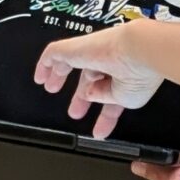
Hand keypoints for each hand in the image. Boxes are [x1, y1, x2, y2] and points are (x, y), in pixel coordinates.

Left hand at [34, 21, 165, 133]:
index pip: (110, 97)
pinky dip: (46, 64)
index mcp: (124, 77)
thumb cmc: (139, 75)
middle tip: (75, 112)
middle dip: (82, 97)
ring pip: (73, 64)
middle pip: (90, 81)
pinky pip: (56, 53)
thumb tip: (89, 95)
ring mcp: (92, 54)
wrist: (140, 51)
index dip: (105, 116)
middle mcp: (109, 63)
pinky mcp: (77, 48)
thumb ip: (105, 99)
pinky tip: (40, 76)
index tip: (99, 131)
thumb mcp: (125, 101)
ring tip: (50, 88)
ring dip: (61, 78)